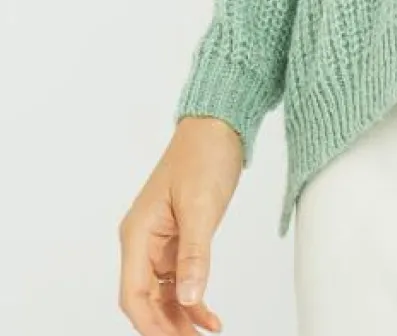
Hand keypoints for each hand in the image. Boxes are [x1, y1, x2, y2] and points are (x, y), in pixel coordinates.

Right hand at [118, 116, 241, 333]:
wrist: (219, 125)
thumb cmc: (204, 155)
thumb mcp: (201, 206)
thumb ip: (195, 255)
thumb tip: (187, 298)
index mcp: (137, 234)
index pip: (134, 293)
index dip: (150, 324)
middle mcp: (143, 241)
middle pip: (147, 300)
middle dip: (167, 326)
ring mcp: (160, 241)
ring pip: (164, 293)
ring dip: (181, 317)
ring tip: (204, 335)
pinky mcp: (179, 238)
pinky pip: (180, 278)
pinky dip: (193, 298)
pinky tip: (209, 318)